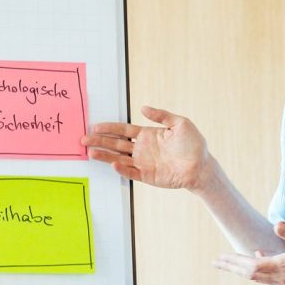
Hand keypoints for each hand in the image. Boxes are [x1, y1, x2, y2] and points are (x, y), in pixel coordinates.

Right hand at [82, 105, 209, 189]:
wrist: (201, 166)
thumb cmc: (193, 144)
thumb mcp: (180, 123)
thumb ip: (161, 115)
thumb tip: (143, 107)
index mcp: (148, 135)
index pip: (123, 130)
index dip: (109, 128)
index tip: (95, 126)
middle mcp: (142, 149)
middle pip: (116, 143)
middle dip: (99, 141)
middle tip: (83, 139)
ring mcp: (143, 162)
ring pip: (118, 158)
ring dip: (104, 155)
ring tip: (89, 152)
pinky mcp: (147, 176)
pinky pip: (131, 172)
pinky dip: (121, 169)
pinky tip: (112, 164)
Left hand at [214, 222, 284, 284]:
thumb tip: (276, 225)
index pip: (252, 266)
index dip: (235, 262)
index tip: (220, 258)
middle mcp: (282, 278)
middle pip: (250, 274)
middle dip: (232, 267)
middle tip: (216, 262)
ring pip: (257, 278)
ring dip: (241, 270)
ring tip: (228, 263)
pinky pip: (267, 278)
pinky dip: (256, 270)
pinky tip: (256, 258)